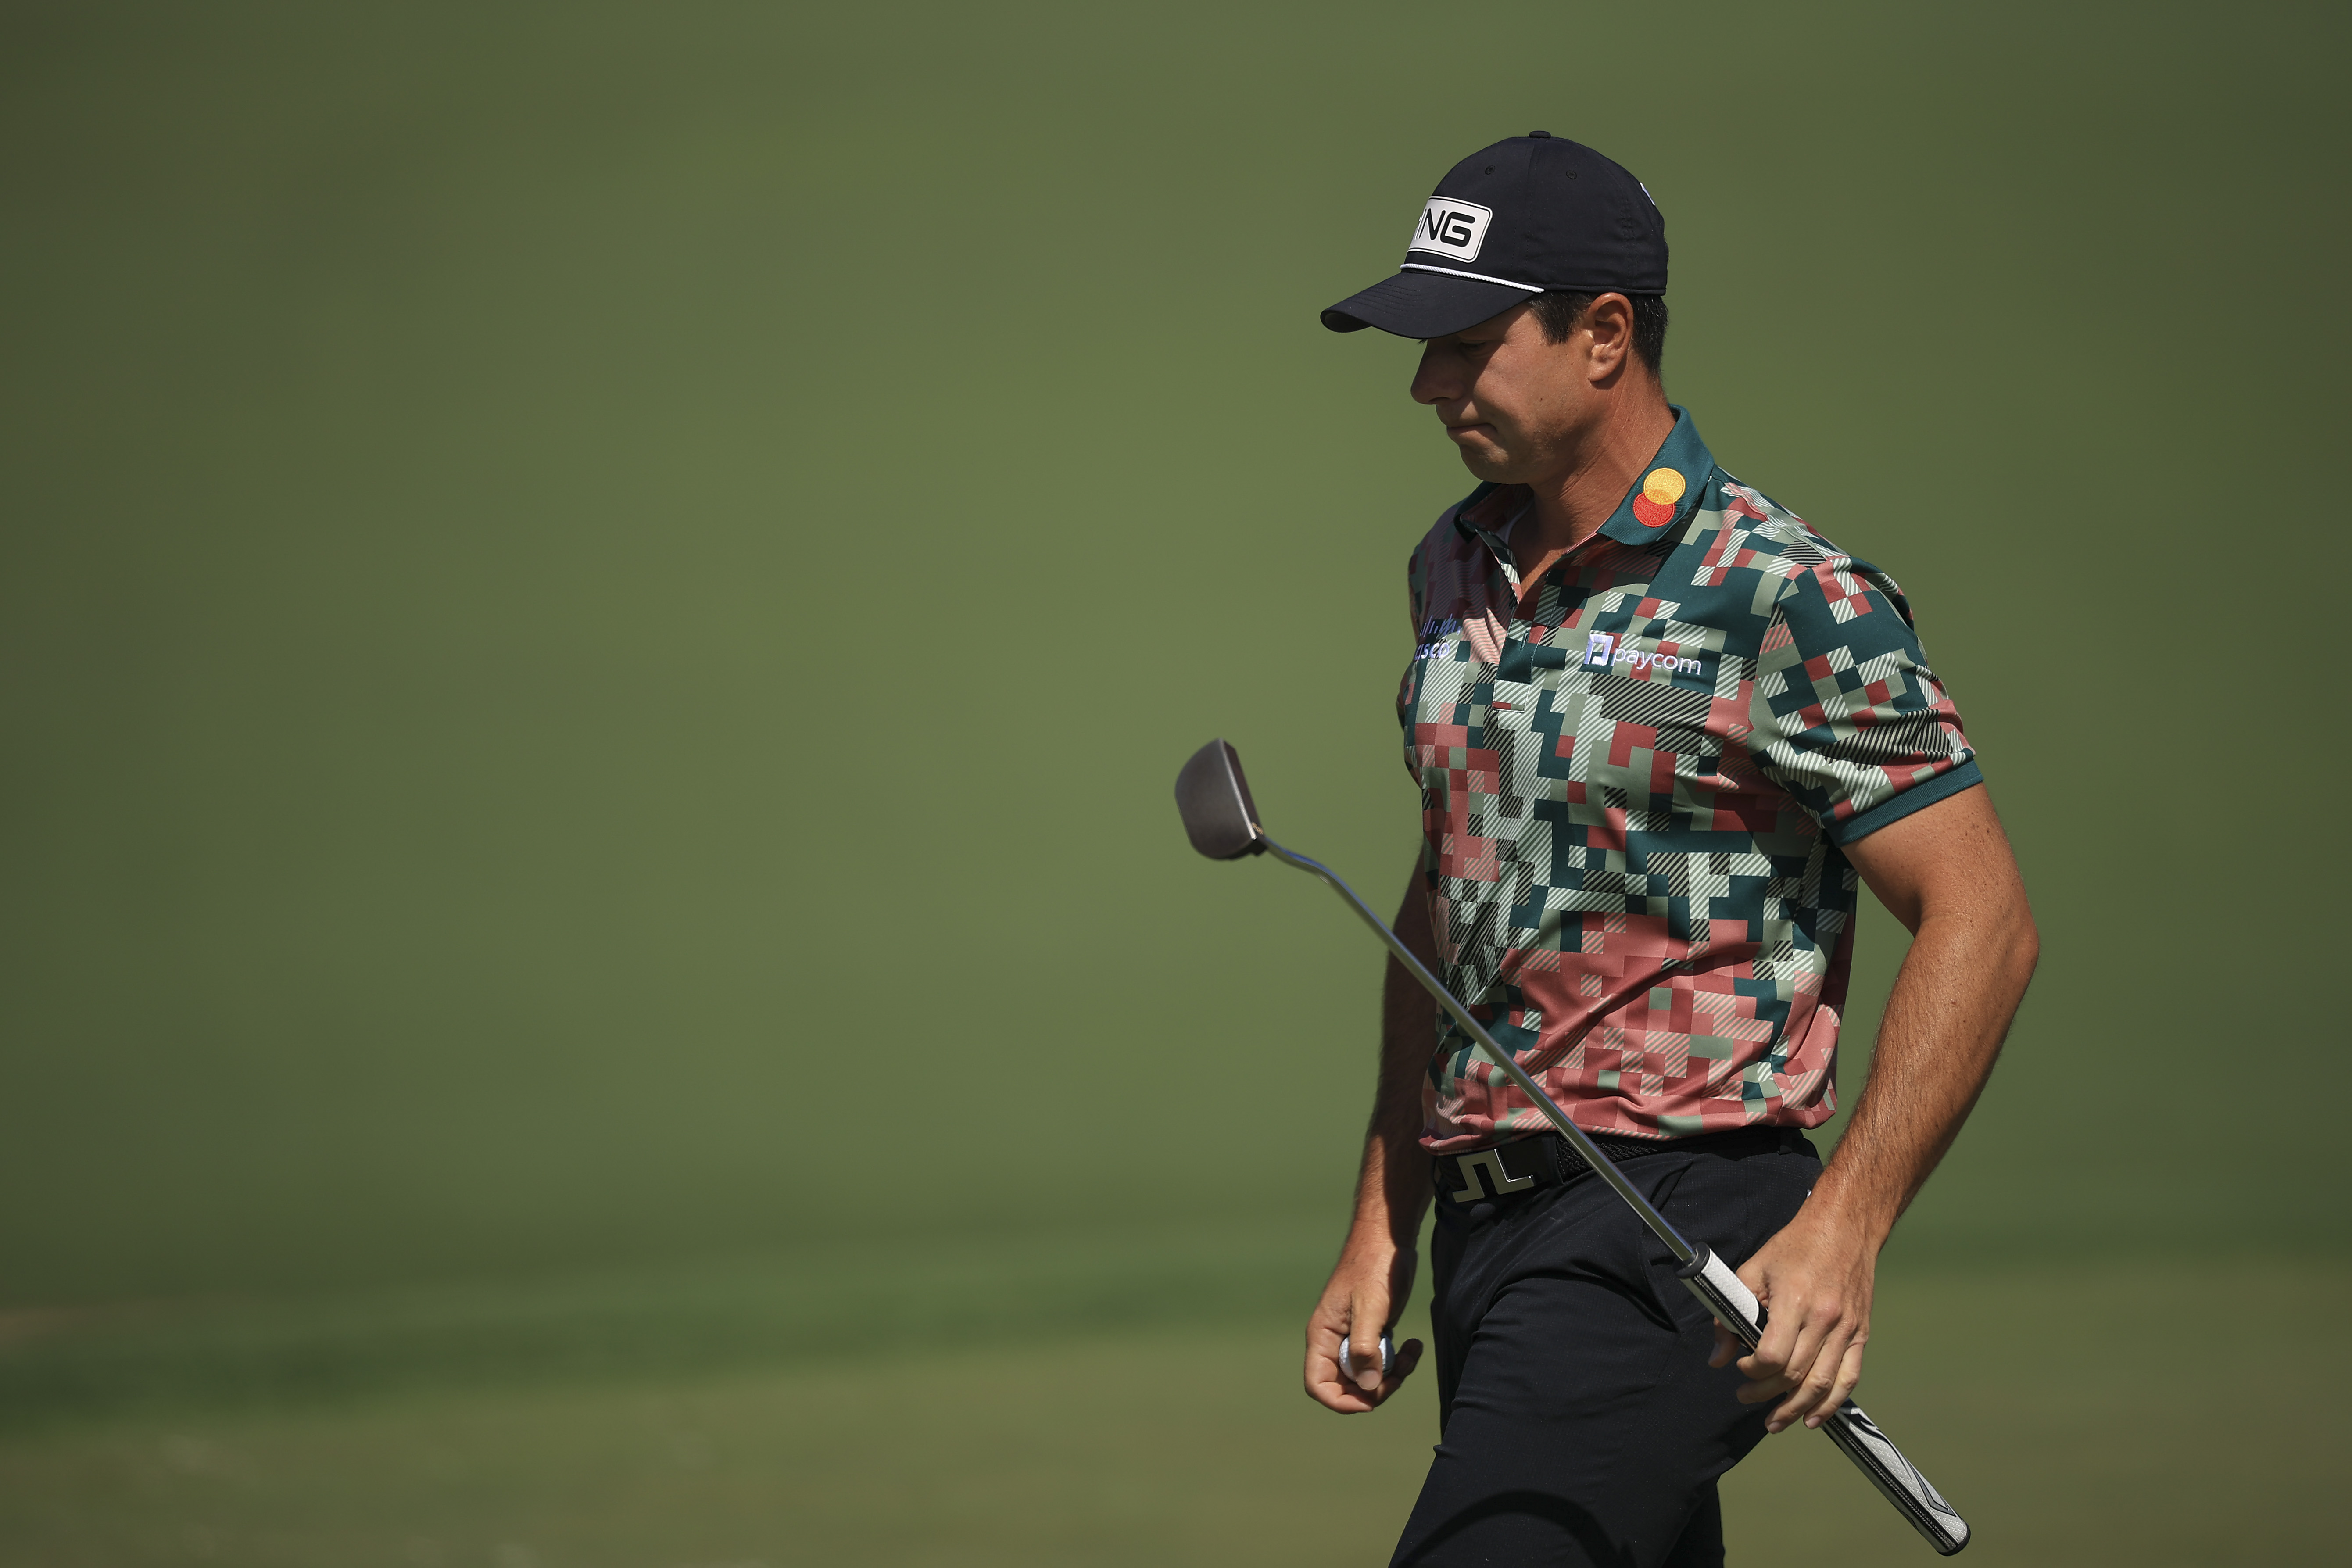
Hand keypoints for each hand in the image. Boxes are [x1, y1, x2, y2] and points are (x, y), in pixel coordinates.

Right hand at [1304, 1239, 1424, 1411]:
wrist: (1389, 1238)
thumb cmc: (1375, 1265)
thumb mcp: (1371, 1307)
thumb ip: (1365, 1348)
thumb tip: (1368, 1387)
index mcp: (1323, 1335)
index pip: (1318, 1385)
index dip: (1340, 1401)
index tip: (1370, 1398)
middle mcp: (1334, 1341)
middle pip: (1346, 1386)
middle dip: (1375, 1388)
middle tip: (1401, 1373)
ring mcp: (1352, 1338)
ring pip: (1367, 1376)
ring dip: (1392, 1375)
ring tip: (1412, 1353)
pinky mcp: (1371, 1333)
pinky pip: (1381, 1362)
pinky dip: (1398, 1362)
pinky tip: (1414, 1345)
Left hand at [1707, 1203, 1875, 1432]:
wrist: (1845, 1227)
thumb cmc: (1795, 1246)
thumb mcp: (1752, 1271)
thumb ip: (1730, 1316)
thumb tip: (1717, 1359)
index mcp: (1796, 1302)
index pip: (1773, 1356)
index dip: (1752, 1370)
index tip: (1739, 1368)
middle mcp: (1826, 1319)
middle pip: (1795, 1375)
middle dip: (1766, 1393)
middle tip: (1745, 1397)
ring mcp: (1848, 1330)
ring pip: (1822, 1384)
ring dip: (1796, 1409)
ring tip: (1775, 1421)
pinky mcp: (1861, 1334)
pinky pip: (1848, 1378)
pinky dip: (1831, 1403)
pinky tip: (1813, 1418)